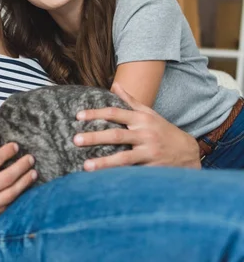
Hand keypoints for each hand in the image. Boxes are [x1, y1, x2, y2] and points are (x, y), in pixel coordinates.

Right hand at [0, 103, 35, 238]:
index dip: (6, 152)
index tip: (15, 146)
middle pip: (6, 179)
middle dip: (21, 167)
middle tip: (30, 159)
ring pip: (9, 196)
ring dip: (23, 184)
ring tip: (32, 174)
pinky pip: (2, 209)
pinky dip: (13, 199)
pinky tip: (19, 192)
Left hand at [73, 83, 200, 169]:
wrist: (189, 153)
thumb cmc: (164, 131)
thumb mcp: (149, 114)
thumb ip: (130, 100)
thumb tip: (114, 84)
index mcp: (141, 119)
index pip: (115, 113)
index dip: (96, 114)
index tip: (78, 116)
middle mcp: (145, 134)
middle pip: (116, 135)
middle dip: (95, 137)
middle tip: (75, 140)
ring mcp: (149, 152)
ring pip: (124, 157)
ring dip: (104, 162)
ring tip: (86, 166)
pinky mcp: (153, 169)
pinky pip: (133, 173)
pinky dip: (119, 176)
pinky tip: (104, 180)